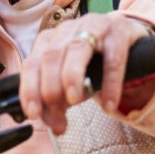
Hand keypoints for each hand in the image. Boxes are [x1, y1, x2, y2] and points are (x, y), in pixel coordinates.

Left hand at [19, 14, 154, 134]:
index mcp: (48, 41)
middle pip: (51, 55)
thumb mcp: (71, 81)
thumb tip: (55, 126)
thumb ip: (59, 103)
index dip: (30, 89)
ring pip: (77, 49)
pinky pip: (113, 59)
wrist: (124, 37)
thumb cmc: (92, 61)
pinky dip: (110, 84)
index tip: (34, 114)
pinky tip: (109, 105)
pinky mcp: (119, 31)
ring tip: (75, 101)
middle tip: (57, 112)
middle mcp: (67, 30)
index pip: (32, 64)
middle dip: (50, 87)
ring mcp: (93, 27)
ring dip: (71, 77)